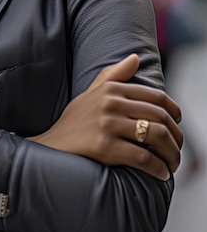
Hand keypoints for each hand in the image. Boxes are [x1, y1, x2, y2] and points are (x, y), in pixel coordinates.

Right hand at [32, 54, 182, 180]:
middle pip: (159, 116)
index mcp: (111, 89)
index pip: (155, 96)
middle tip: (178, 149)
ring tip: (173, 163)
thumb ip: (114, 74)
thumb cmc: (76, 119)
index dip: (174, 111)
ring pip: (155, 136)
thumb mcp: (93, 92)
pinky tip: (161, 173)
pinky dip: (158, 168)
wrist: (53, 144)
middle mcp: (110, 103)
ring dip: (172, 153)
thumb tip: (135, 58)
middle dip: (176, 136)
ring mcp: (107, 125)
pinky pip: (143, 157)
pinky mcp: (105, 147)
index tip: (178, 123)